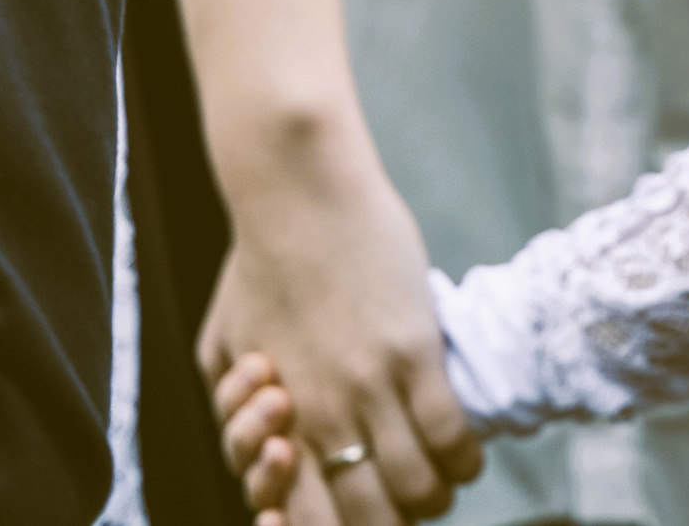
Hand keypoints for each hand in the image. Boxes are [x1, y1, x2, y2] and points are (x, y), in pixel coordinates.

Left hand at [197, 152, 479, 523]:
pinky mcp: (414, 348)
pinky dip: (464, 458)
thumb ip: (234, 405)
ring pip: (416, 487)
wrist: (298, 195)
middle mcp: (321, 414)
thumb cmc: (259, 264)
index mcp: (274, 422)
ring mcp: (370, 383)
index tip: (358, 520)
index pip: (309, 517)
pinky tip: (464, 455)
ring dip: (434, 497)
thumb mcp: (224, 346)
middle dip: (393, 525)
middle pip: (369, 517)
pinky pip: (451, 432)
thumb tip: (262, 443)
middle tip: (406, 507)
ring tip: (441, 482)